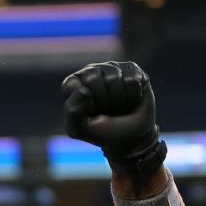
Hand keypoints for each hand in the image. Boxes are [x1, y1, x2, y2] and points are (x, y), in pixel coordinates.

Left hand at [61, 61, 165, 179]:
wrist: (132, 137)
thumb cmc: (103, 132)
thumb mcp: (79, 130)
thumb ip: (72, 112)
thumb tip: (83, 90)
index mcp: (73, 85)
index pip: (72, 85)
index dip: (84, 104)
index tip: (90, 114)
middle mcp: (90, 72)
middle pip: (93, 78)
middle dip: (102, 102)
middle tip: (107, 111)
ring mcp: (111, 68)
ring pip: (114, 77)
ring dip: (119, 101)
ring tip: (119, 107)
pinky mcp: (131, 69)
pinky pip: (131, 80)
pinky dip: (133, 96)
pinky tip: (131, 100)